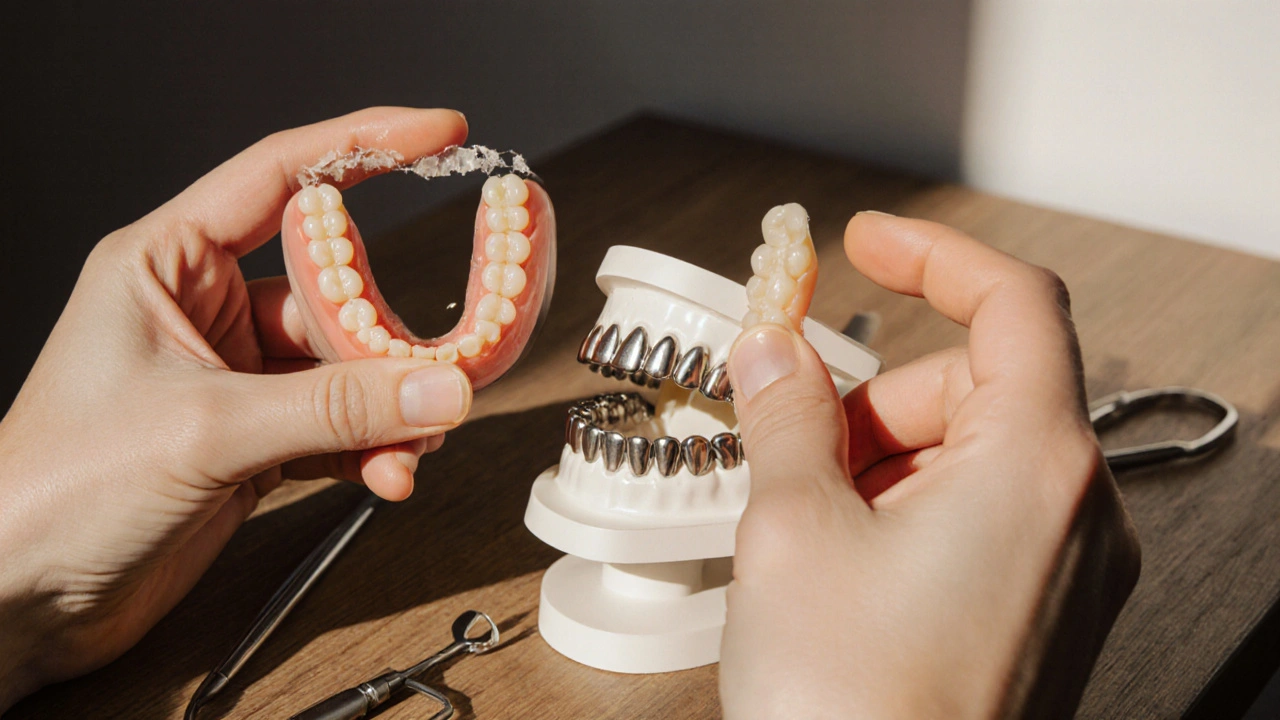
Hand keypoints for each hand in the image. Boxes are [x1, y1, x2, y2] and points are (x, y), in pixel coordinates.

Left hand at [0, 108, 474, 707]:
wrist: (22, 598)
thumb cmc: (54, 491)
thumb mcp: (205, 429)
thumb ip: (333, 408)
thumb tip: (437, 386)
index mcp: (167, 266)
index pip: (281, 177)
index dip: (366, 145)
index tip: (439, 134)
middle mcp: (203, 313)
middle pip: (331, 291)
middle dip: (389, 334)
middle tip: (441, 365)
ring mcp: (233, 379)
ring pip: (343, 369)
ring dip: (387, 406)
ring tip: (412, 441)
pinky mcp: (252, 439)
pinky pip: (337, 425)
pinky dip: (372, 448)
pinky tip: (387, 473)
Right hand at [719, 213, 1139, 717]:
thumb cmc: (855, 705)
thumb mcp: (793, 527)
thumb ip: (786, 415)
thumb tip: (773, 354)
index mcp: (1037, 465)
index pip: (1013, 303)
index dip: (932, 255)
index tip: (868, 243)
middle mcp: (1077, 513)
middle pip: (977, 387)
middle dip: (874, 397)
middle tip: (789, 432)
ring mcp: (1065, 569)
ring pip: (970, 455)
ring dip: (878, 458)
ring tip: (804, 520)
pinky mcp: (1039, 613)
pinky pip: (976, 517)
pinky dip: (903, 507)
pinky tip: (837, 556)